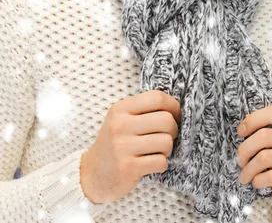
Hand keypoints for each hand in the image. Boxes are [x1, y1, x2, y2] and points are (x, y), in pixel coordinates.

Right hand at [80, 90, 181, 204]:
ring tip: (157, 151)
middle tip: (166, 137)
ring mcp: (123, 147)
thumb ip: (145, 110)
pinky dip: (161, 164)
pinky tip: (151, 164)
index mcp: (120, 109)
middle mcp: (120, 125)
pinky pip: (161, 161)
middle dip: (173, 130)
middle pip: (166, 120)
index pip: (157, 97)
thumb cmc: (116, 143)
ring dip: (167, 149)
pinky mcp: (128, 168)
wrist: (92, 175)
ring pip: (166, 141)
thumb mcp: (122, 119)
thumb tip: (178, 109)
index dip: (173, 106)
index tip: (176, 115)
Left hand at [237, 104, 271, 216]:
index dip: (254, 119)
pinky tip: (256, 183)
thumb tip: (243, 130)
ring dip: (249, 169)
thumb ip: (265, 135)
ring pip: (266, 157)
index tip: (241, 132)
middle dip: (245, 149)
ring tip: (244, 176)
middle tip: (240, 161)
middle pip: (265, 135)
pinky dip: (258, 180)